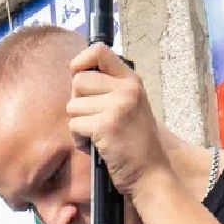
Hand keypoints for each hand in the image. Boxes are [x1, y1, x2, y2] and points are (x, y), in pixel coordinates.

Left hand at [67, 43, 170, 197]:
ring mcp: (117, 106)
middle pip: (78, 81)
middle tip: (93, 118)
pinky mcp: (106, 126)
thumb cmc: (135, 142)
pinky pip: (75, 125)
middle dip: (78, 101)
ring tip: (97, 135)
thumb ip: (109, 87)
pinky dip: (79, 139)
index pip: (99, 50)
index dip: (81, 61)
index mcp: (131, 80)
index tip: (78, 74)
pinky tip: (96, 146)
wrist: (151, 172)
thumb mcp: (129, 104)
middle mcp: (126, 89)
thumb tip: (75, 74)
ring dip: (79, 123)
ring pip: (73, 105)